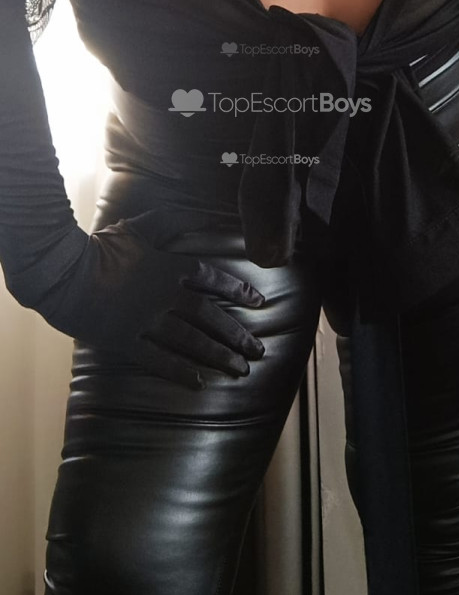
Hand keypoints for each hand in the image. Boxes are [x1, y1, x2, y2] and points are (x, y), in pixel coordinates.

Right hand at [11, 209, 265, 388]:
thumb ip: (162, 223)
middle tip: (258, 348)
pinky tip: (199, 383)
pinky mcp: (125, 341)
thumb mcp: (134, 228)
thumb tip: (188, 211)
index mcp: (167, 267)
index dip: (237, 291)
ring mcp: (146, 321)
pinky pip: (158, 360)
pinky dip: (180, 372)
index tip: (259, 302)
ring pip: (191, 341)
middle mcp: (164, 296)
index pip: (211, 279)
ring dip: (218, 355)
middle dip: (236, 333)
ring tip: (241, 368)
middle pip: (209, 316)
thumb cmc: (97, 247)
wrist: (62, 272)